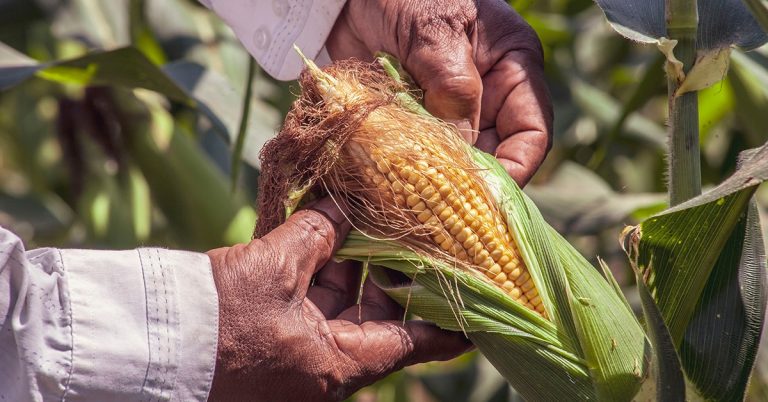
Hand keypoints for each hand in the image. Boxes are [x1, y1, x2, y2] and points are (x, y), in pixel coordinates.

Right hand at [206, 198, 470, 400]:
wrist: (147, 344)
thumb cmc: (217, 319)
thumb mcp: (274, 270)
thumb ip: (316, 234)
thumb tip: (343, 206)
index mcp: (339, 364)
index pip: (414, 343)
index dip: (448, 324)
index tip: (480, 306)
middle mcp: (324, 365)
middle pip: (377, 317)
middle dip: (392, 273)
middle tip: (417, 233)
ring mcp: (297, 352)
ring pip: (340, 305)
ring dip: (352, 263)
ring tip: (370, 218)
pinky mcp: (270, 335)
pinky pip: (307, 302)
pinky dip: (318, 269)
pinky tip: (326, 230)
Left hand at [327, 0, 552, 185]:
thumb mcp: (435, 33)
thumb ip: (453, 88)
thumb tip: (460, 150)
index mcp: (512, 70)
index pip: (532, 133)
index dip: (516, 169)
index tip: (488, 198)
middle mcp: (486, 96)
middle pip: (493, 155)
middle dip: (471, 184)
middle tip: (444, 213)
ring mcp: (447, 110)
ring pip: (454, 161)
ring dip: (435, 181)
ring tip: (415, 202)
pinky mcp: (412, 119)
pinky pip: (418, 155)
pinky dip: (406, 171)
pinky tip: (391, 186)